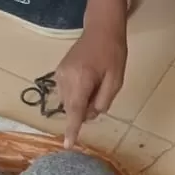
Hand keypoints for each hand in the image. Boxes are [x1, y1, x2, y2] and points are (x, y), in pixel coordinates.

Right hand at [55, 27, 126, 146]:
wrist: (100, 29)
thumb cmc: (113, 53)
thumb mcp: (116, 80)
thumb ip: (103, 101)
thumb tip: (90, 115)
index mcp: (81, 80)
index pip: (75, 111)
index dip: (72, 129)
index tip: (68, 145)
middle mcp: (65, 78)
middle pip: (72, 108)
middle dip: (86, 109)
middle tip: (101, 91)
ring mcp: (60, 74)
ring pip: (69, 102)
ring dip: (82, 101)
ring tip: (95, 83)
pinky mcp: (59, 72)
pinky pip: (66, 93)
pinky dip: (77, 94)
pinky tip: (88, 81)